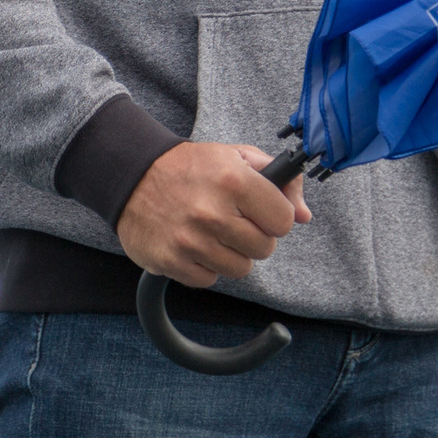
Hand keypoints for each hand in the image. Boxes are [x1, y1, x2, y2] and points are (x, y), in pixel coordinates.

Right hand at [117, 144, 311, 287]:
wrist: (133, 177)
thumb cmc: (191, 168)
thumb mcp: (237, 157)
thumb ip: (280, 181)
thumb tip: (304, 215)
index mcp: (234, 181)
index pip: (283, 222)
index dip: (274, 217)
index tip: (260, 212)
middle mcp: (213, 212)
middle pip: (264, 249)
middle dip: (253, 237)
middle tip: (233, 221)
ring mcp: (191, 240)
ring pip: (240, 269)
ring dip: (230, 254)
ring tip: (212, 232)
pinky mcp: (172, 262)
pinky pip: (209, 280)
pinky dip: (205, 266)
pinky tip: (194, 244)